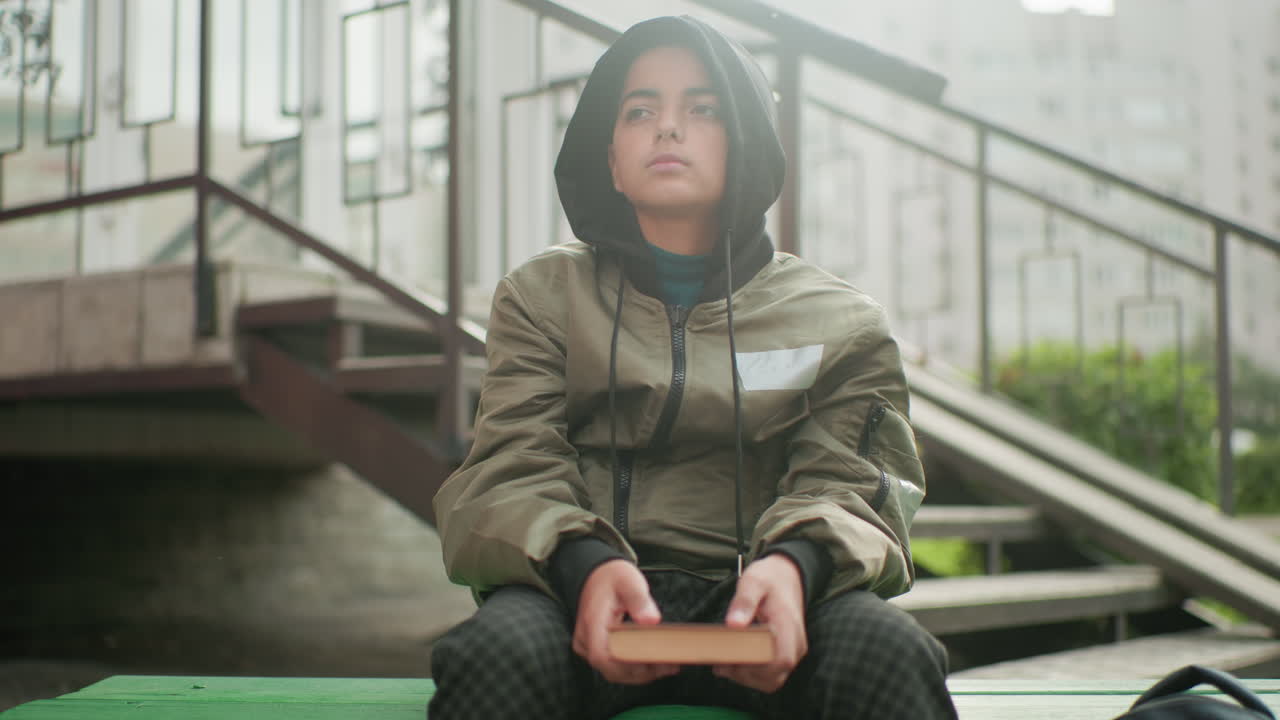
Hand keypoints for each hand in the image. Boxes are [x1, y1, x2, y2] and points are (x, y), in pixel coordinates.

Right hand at [572, 559, 679, 684]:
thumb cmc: (613, 578)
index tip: (651, 661)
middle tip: (668, 665)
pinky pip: (615, 666)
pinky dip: (635, 668)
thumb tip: (651, 620)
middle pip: (611, 670)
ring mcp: (590, 646)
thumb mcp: (628, 580)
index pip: (602, 656)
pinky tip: (655, 664)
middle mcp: (586, 639)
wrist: (598, 574)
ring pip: (614, 672)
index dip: (627, 666)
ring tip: (667, 666)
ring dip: (640, 673)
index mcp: (593, 623)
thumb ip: (639, 600)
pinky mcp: (598, 649)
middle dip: (641, 672)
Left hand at [713, 553, 806, 692]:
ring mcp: (793, 651)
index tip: (729, 659)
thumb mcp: (753, 581)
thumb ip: (743, 602)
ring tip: (723, 664)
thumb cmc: (769, 578)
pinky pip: (771, 675)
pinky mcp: (785, 654)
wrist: (787, 576)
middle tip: (720, 662)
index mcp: (788, 627)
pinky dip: (752, 675)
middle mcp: (795, 644)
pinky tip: (734, 664)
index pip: (779, 661)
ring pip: (771, 680)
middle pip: (773, 677)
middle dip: (744, 674)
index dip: (753, 667)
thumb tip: (733, 624)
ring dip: (746, 677)